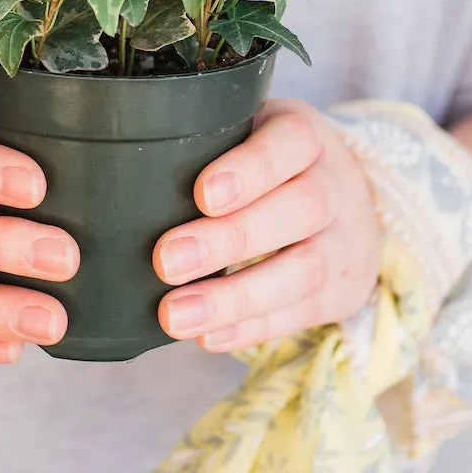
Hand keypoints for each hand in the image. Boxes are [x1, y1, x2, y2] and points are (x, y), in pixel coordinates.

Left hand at [153, 99, 379, 351]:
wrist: (352, 208)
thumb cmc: (271, 168)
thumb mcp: (252, 136)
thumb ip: (205, 145)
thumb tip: (119, 175)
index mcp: (306, 137)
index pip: (291, 142)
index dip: (251, 169)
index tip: (202, 195)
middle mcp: (336, 186)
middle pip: (300, 210)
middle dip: (231, 239)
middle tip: (166, 261)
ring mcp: (346, 242)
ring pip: (304, 270)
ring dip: (236, 298)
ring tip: (175, 316)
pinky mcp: (343, 291)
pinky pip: (302, 313)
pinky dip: (251, 328)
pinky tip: (207, 337)